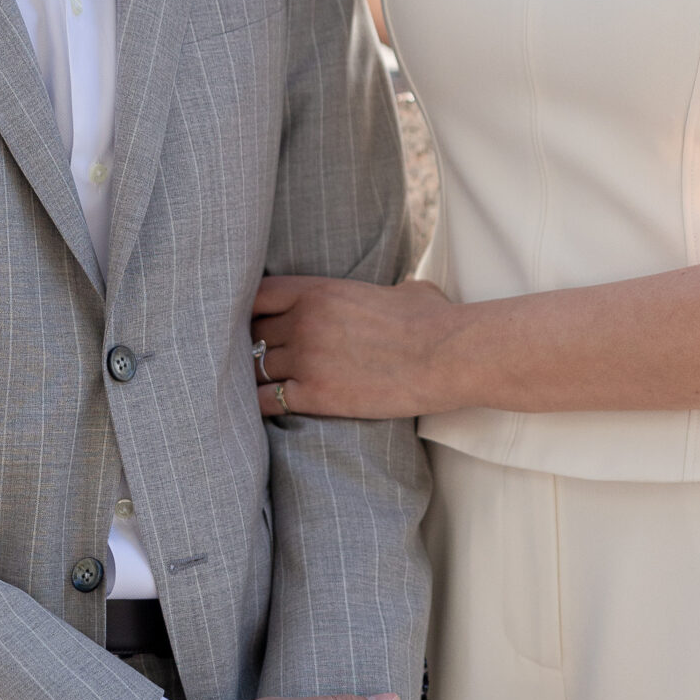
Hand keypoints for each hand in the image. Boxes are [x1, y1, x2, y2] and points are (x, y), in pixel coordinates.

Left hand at [252, 274, 456, 420]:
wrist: (447, 355)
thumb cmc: (434, 320)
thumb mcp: (403, 290)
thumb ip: (382, 291)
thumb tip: (399, 295)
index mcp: (318, 290)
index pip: (257, 294)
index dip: (252, 310)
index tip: (257, 324)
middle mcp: (304, 321)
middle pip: (252, 334)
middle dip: (253, 347)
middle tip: (258, 361)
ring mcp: (307, 358)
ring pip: (254, 368)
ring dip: (254, 377)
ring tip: (255, 388)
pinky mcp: (316, 395)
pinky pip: (264, 401)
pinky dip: (258, 406)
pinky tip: (262, 409)